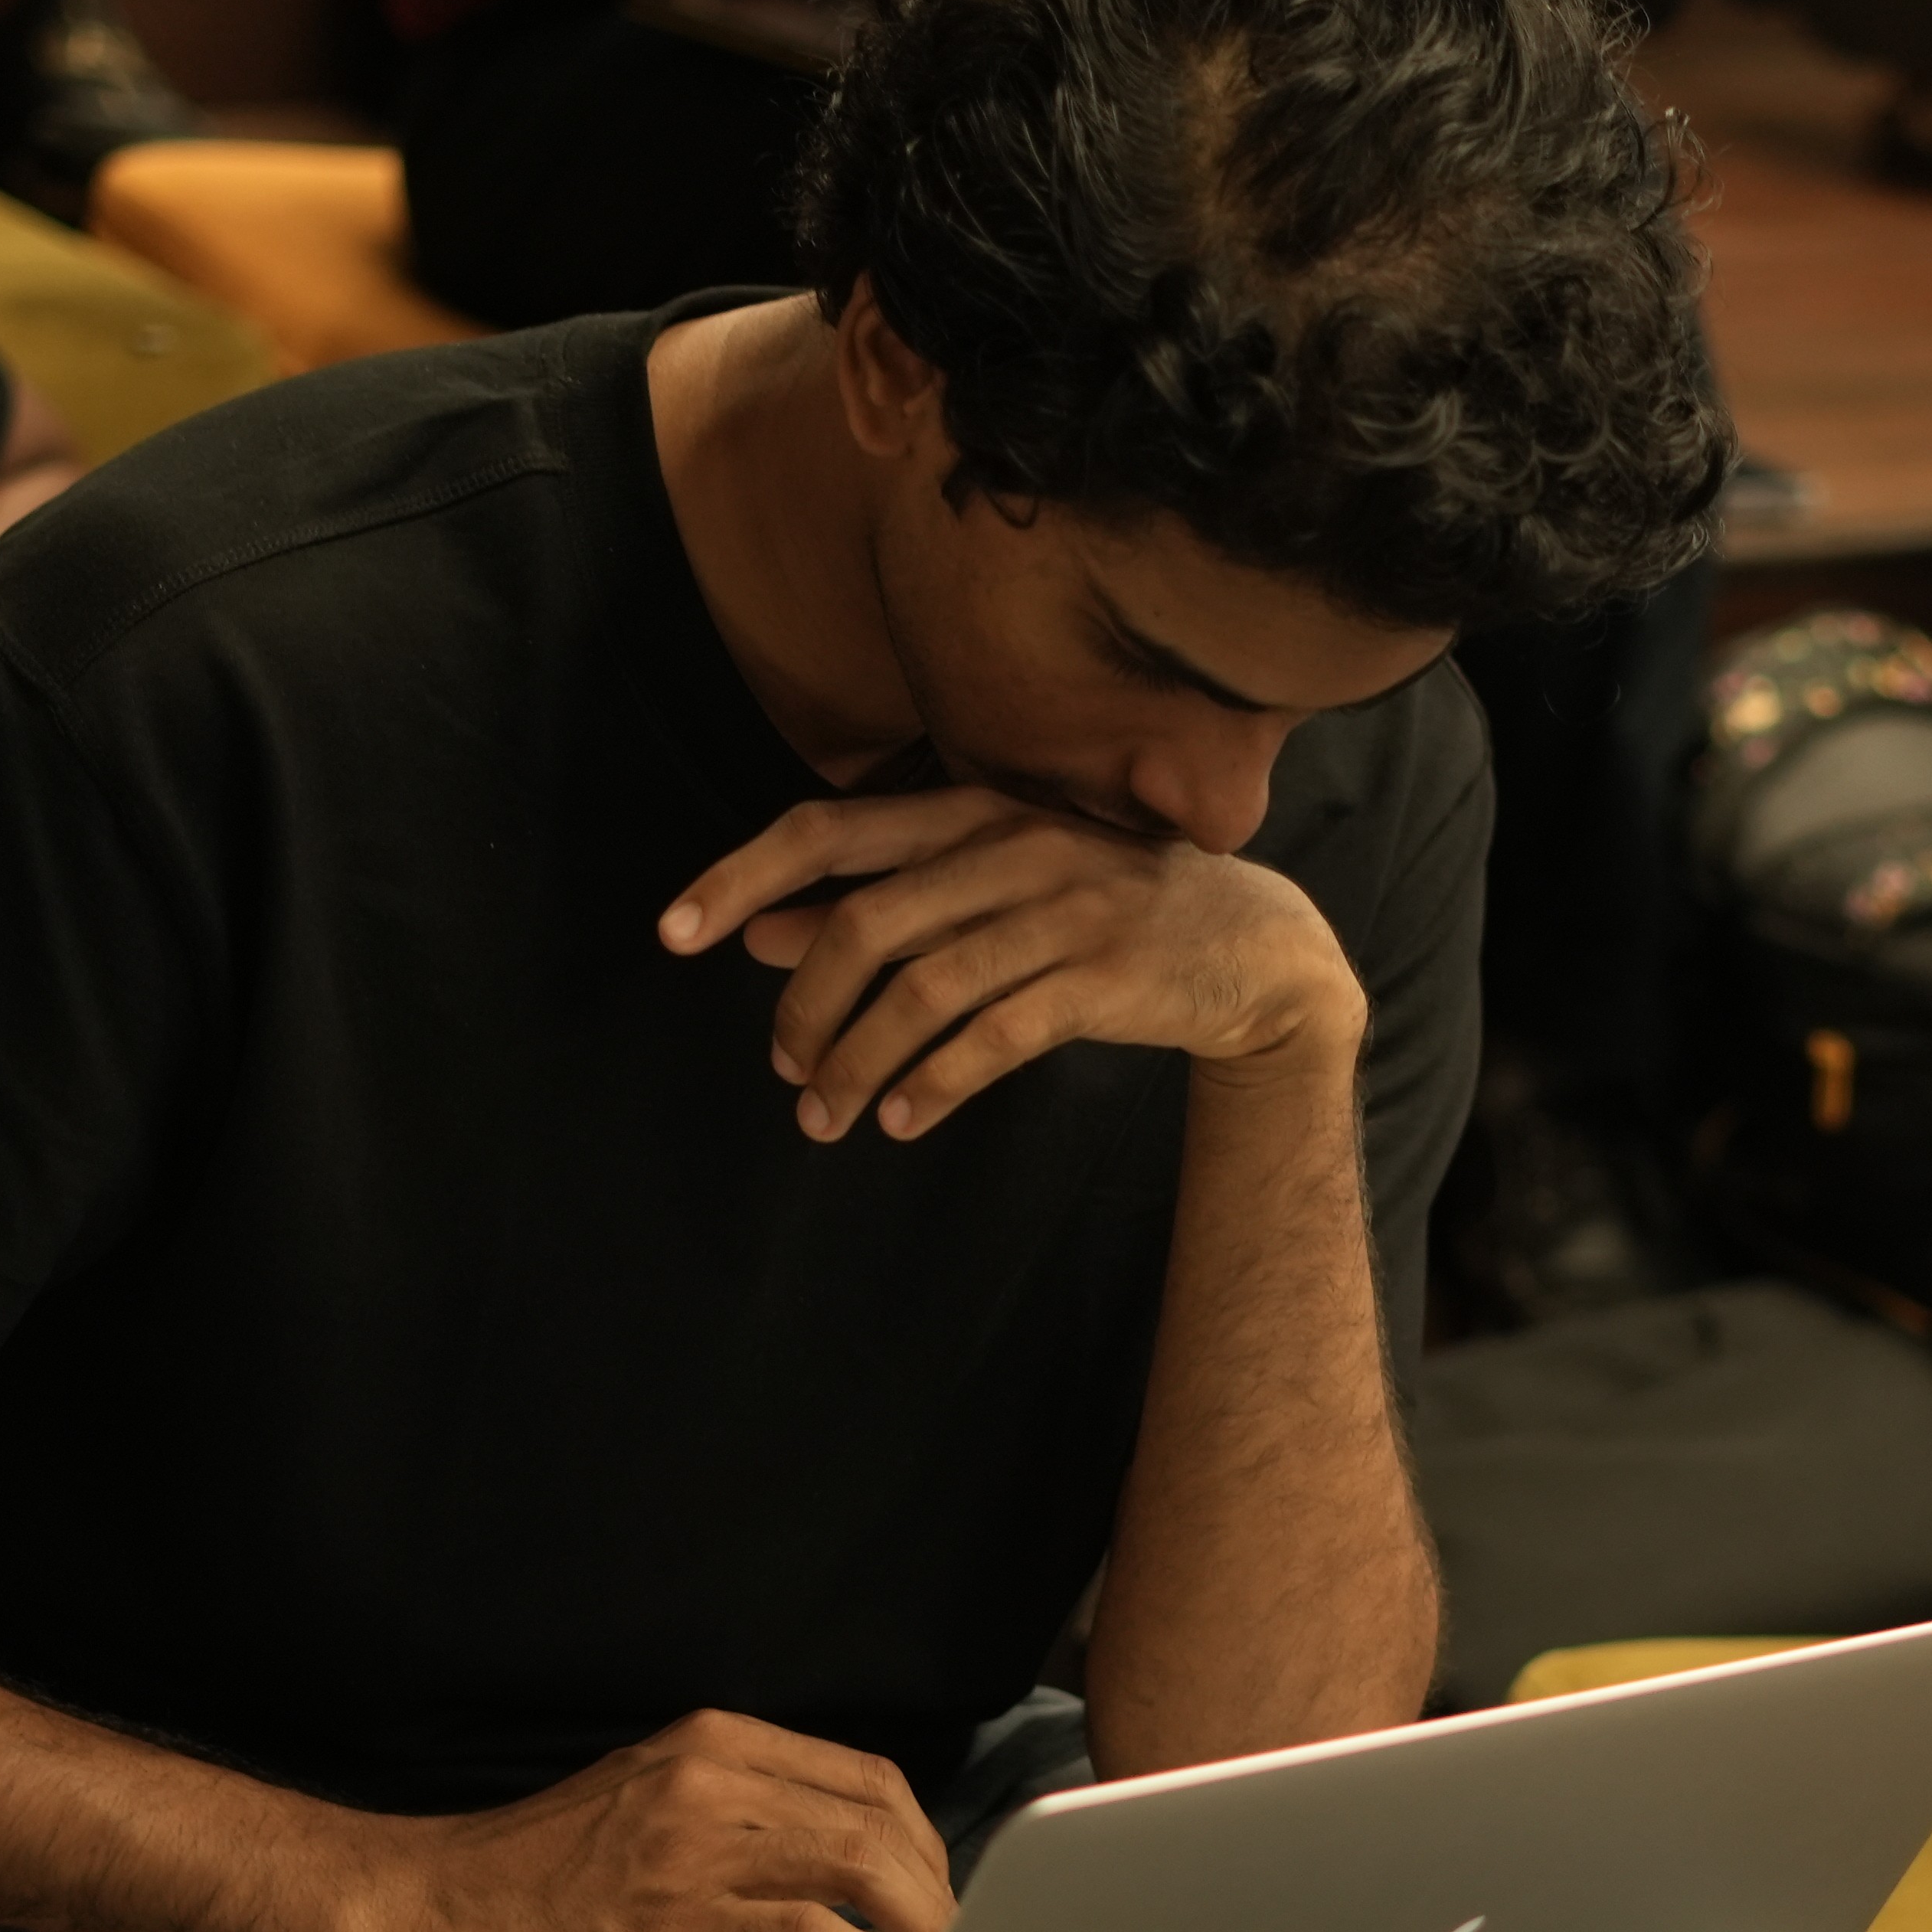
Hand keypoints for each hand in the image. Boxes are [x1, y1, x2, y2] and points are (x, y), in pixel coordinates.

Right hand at [318, 1713, 953, 1931]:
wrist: (427, 1914)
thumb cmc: (530, 1880)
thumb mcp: (645, 1807)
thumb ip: (735, 1814)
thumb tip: (836, 1865)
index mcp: (712, 1743)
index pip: (866, 1776)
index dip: (923, 1841)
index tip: (944, 1895)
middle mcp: (712, 1777)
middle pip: (881, 1817)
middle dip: (939, 1888)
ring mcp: (695, 1844)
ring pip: (862, 1865)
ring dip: (925, 1929)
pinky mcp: (677, 1919)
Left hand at [661, 786, 1359, 1140]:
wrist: (1258, 948)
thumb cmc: (1100, 916)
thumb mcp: (990, 892)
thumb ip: (882, 904)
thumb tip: (761, 932)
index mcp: (974, 812)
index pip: (829, 829)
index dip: (742, 876)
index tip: (673, 932)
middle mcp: (1013, 847)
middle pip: (866, 923)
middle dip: (804, 1009)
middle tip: (784, 1067)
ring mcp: (1065, 911)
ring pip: (924, 990)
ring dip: (858, 1063)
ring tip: (825, 1118)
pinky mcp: (1106, 979)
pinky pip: (994, 1037)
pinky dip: (933, 1085)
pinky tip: (901, 1119)